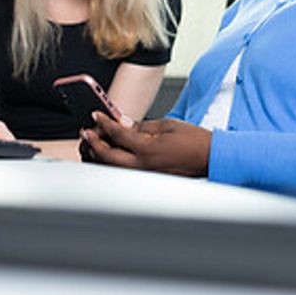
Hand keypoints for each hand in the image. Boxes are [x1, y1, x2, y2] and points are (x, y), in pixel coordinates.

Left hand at [80, 114, 210, 176]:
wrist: (209, 157)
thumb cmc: (194, 141)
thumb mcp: (167, 125)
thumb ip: (142, 126)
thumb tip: (124, 124)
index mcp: (148, 149)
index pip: (118, 134)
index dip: (105, 123)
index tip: (97, 115)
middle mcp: (143, 165)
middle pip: (107, 156)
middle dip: (93, 143)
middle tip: (86, 132)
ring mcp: (144, 175)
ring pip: (111, 168)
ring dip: (98, 156)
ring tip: (92, 144)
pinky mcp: (147, 178)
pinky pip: (122, 172)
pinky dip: (110, 164)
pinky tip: (106, 156)